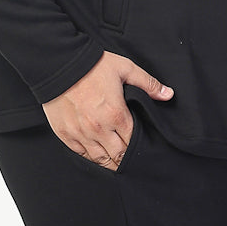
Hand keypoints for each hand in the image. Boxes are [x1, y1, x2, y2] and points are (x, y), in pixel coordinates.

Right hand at [43, 51, 173, 168]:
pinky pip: (80, 153)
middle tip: (131, 160)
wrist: (58, 62)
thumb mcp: (125, 68)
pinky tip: (97, 155)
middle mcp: (98, 128)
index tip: (142, 148)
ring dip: (109, 162)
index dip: (139, 147)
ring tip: (116, 163)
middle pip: (117, 156)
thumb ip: (148, 84)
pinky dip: (90, 156)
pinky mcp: (65, 133)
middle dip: (126, 159)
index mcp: (115, 114)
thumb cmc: (92, 65)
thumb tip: (168, 94)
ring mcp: (80, 133)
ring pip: (99, 159)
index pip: (133, 142)